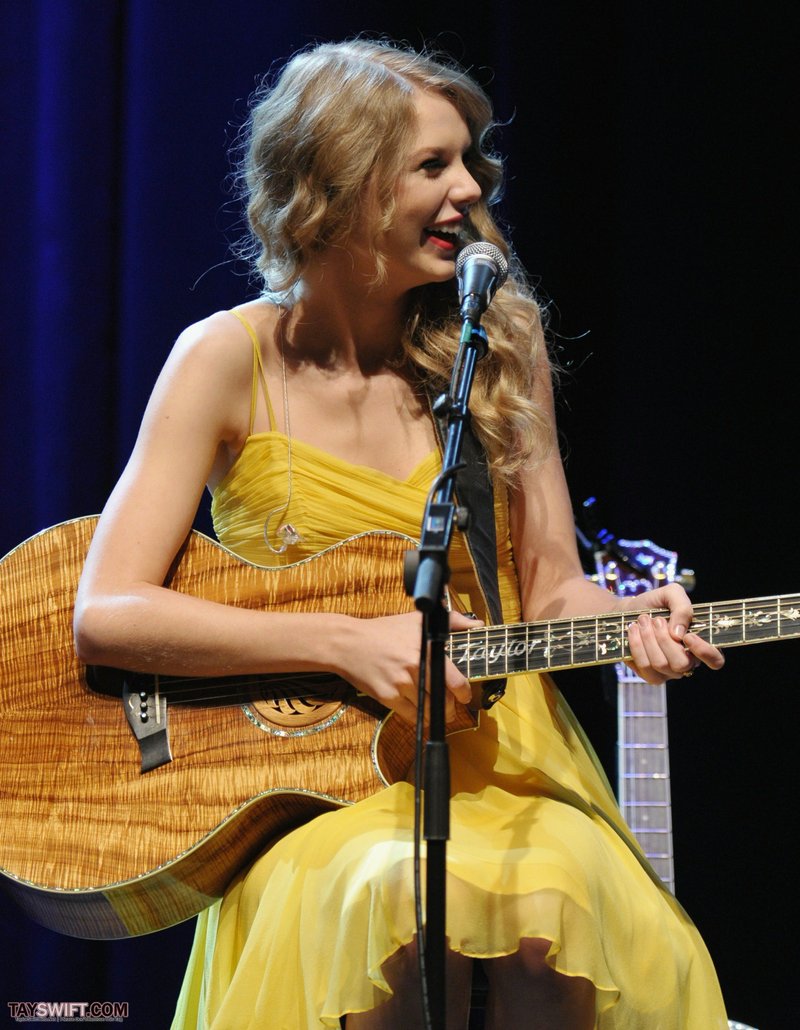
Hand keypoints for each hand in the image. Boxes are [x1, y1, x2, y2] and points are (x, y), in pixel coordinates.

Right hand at [340, 609, 479, 724]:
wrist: (348, 643)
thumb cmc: (384, 631)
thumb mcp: (416, 620)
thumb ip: (452, 621)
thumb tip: (476, 626)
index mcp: (427, 650)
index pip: (455, 681)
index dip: (464, 693)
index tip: (465, 696)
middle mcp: (415, 669)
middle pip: (443, 700)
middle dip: (450, 707)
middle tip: (451, 705)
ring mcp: (401, 685)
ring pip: (428, 710)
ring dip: (435, 714)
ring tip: (436, 710)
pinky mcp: (387, 697)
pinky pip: (411, 716)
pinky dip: (419, 718)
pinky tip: (421, 713)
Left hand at [621, 583, 724, 684]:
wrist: (628, 609)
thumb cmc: (656, 603)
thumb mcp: (672, 594)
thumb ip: (683, 608)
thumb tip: (679, 634)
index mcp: (700, 644)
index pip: (716, 660)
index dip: (704, 652)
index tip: (688, 636)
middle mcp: (687, 661)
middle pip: (682, 664)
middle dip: (664, 639)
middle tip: (656, 620)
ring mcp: (668, 671)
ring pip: (660, 664)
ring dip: (648, 638)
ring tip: (642, 621)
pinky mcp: (649, 674)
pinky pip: (644, 667)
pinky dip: (636, 645)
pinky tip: (634, 631)